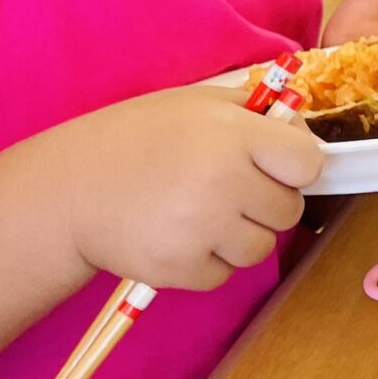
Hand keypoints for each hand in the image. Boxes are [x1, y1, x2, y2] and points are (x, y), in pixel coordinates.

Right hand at [53, 84, 325, 291]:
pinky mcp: (179, 269)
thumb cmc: (136, 138)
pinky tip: (180, 236)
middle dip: (266, 202)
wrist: (69, 190)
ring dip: (240, 235)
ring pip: (261, 248)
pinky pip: (224, 274)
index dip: (294, 165)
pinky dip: (209, 261)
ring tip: (202, 214)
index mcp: (233, 135)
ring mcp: (202, 230)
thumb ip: (252, 113)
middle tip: (230, 190)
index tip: (273, 165)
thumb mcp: (194, 103)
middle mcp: (223, 183)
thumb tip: (300, 131)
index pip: (308, 163)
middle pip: (288, 210)